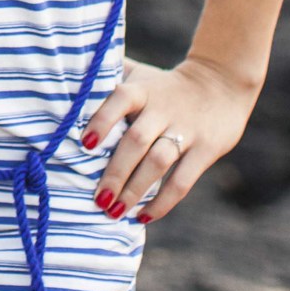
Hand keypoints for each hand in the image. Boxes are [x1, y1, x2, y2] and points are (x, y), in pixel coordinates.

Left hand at [80, 56, 257, 224]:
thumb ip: (110, 75)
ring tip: (115, 211)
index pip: (120, 100)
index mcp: (143, 90)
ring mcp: (186, 130)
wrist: (222, 82)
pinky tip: (144, 216)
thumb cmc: (166, 85)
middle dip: (115, 172)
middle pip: (136, 141)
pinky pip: (182, 180)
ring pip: (158, 162)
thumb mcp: (141, 74)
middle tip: (98, 199)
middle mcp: (163, 109)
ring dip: (135, 189)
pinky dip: (163, 201)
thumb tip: (67, 76)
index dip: (102, 120)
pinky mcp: (206, 149)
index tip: (85, 144)